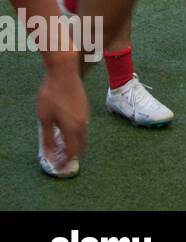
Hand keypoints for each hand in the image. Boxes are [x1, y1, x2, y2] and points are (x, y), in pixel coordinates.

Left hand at [38, 53, 87, 171]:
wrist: (65, 73)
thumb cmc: (52, 95)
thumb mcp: (45, 118)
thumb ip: (48, 137)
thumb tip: (49, 153)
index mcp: (73, 128)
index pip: (72, 152)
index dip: (66, 162)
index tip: (59, 168)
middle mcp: (82, 124)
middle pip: (81, 146)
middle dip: (73, 156)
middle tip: (62, 162)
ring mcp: (85, 116)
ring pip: (83, 137)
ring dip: (75, 146)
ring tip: (63, 150)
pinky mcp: (85, 109)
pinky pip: (83, 128)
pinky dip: (76, 136)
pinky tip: (67, 134)